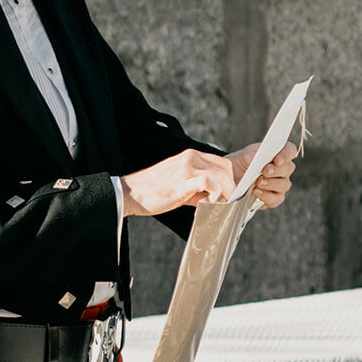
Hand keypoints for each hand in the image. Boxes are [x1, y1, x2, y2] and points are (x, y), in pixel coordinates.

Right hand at [120, 149, 236, 216]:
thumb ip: (198, 189)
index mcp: (190, 156)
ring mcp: (186, 167)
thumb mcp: (180, 185)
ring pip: (221, 175)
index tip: (229, 194)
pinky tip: (210, 204)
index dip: (229, 179)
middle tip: (228, 202)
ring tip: (220, 205)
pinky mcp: (183, 180)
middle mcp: (190, 157)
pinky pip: (209, 182)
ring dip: (226, 192)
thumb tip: (215, 199)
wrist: (130, 193)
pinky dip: (215, 194)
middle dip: (231, 187)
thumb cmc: (152, 191)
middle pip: (226, 168)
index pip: (221, 163)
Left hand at [230, 140, 296, 209]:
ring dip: (271, 184)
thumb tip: (258, 159)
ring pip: (284, 185)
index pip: (290, 150)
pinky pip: (276, 199)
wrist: (231, 178)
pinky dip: (267, 196)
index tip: (277, 160)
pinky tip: (257, 192)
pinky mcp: (273, 198)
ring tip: (258, 183)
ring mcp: (279, 184)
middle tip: (265, 171)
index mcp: (277, 153)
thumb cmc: (241, 163)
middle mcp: (282, 169)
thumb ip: (253, 156)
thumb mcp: (244, 156)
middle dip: (277, 170)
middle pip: (288, 168)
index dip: (286, 155)